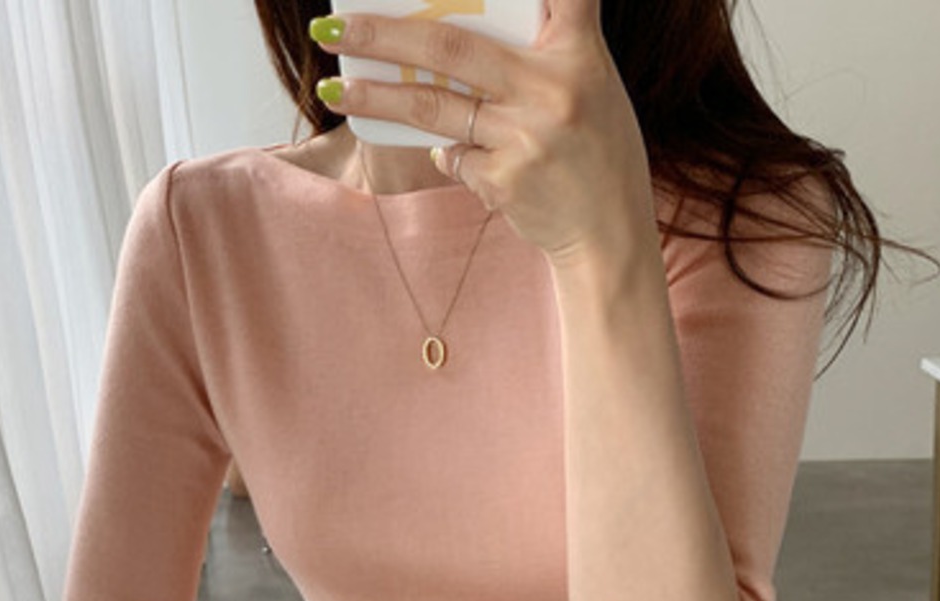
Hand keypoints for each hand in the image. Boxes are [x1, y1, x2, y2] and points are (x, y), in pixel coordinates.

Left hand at [311, 0, 658, 266]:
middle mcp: (551, 89)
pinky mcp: (503, 180)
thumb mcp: (588, 87)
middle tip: (332, 26)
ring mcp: (524, 136)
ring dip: (375, 95)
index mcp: (579, 53)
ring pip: (431, 105)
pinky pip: (454, 155)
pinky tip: (466, 159)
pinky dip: (451, 153)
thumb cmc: (595, 153)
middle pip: (448, 45)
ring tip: (334, 88)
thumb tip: (444, 49)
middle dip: (381, 33)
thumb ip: (534, 60)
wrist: (607, 236)